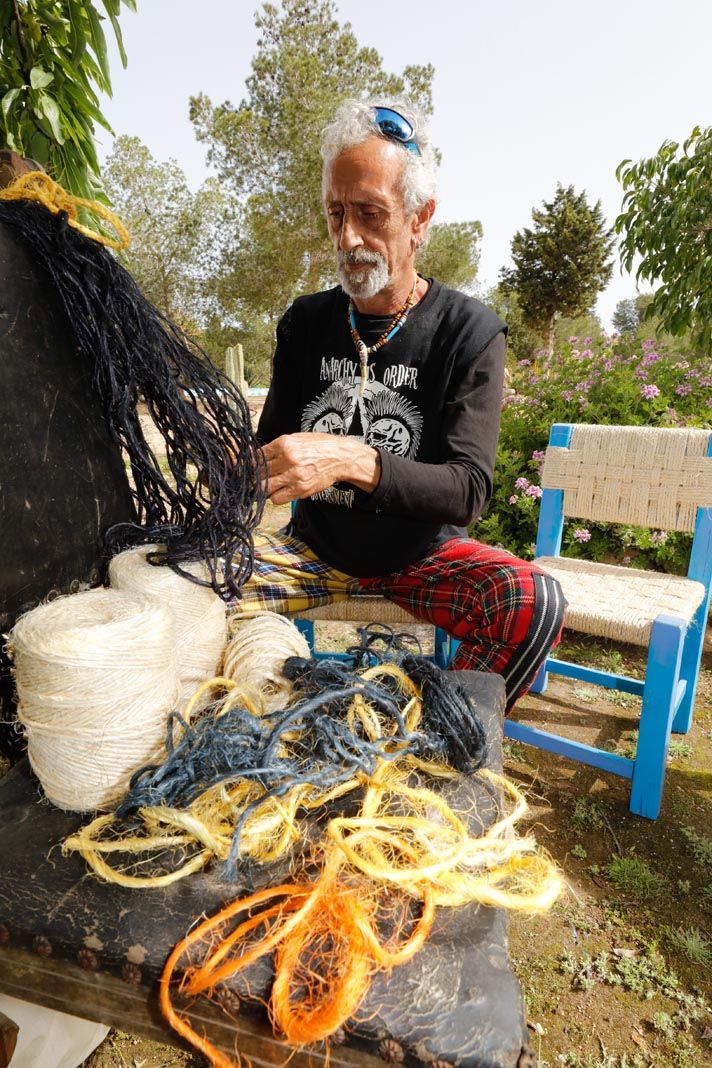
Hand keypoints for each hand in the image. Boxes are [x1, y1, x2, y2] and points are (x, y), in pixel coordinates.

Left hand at [261, 433, 379, 504]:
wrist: (341, 457)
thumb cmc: (319, 446)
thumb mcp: (296, 438)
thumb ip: (277, 447)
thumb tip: (257, 457)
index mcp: (284, 443)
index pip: (256, 456)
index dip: (252, 463)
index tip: (252, 467)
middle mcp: (287, 459)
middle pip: (258, 472)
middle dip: (256, 476)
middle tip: (258, 477)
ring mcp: (294, 475)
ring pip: (265, 487)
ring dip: (265, 487)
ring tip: (270, 484)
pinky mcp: (300, 489)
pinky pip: (277, 499)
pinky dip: (276, 496)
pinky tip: (281, 490)